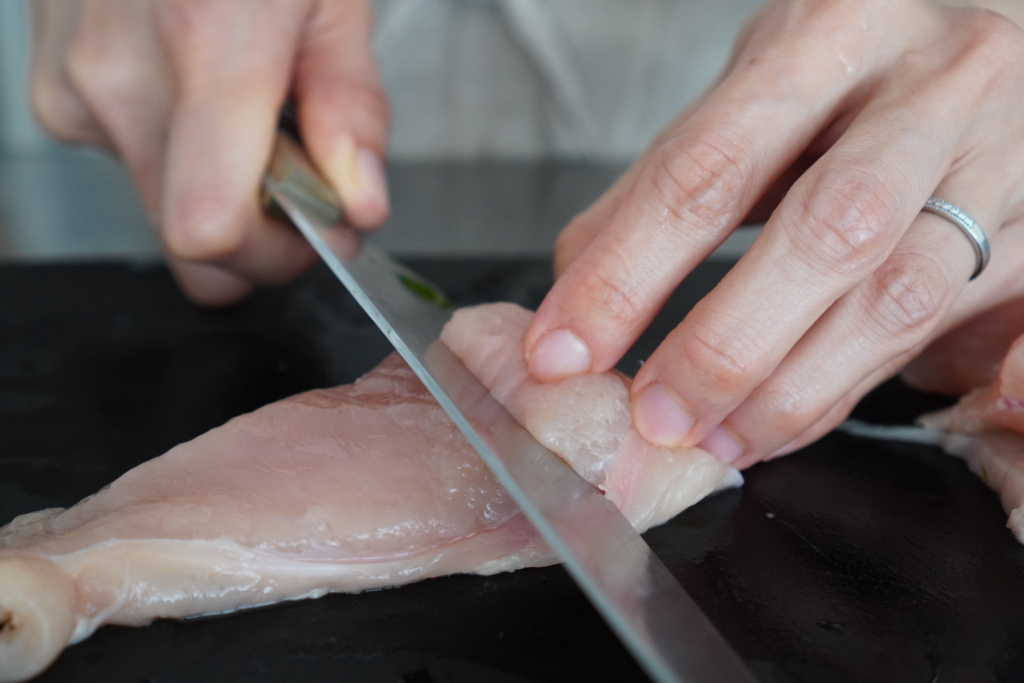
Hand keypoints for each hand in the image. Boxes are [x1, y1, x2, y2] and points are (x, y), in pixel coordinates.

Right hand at [29, 0, 388, 305]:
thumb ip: (350, 106)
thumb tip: (358, 204)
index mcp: (207, 43)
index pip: (210, 230)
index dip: (276, 255)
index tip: (321, 230)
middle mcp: (118, 77)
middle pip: (190, 241)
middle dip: (262, 234)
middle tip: (304, 177)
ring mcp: (73, 84)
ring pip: (162, 205)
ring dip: (222, 184)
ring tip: (251, 102)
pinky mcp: (54, 89)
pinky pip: (130, 159)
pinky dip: (179, 145)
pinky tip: (201, 84)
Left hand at [524, 0, 1023, 467]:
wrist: (1008, 33)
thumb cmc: (862, 70)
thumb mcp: (756, 90)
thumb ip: (668, 181)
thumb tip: (575, 290)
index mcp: (832, 31)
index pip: (708, 166)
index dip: (628, 271)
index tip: (566, 348)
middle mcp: (935, 87)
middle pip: (825, 234)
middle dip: (726, 345)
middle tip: (657, 416)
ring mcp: (1006, 158)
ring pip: (902, 298)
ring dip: (797, 390)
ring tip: (721, 438)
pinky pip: (980, 330)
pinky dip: (894, 390)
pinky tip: (822, 421)